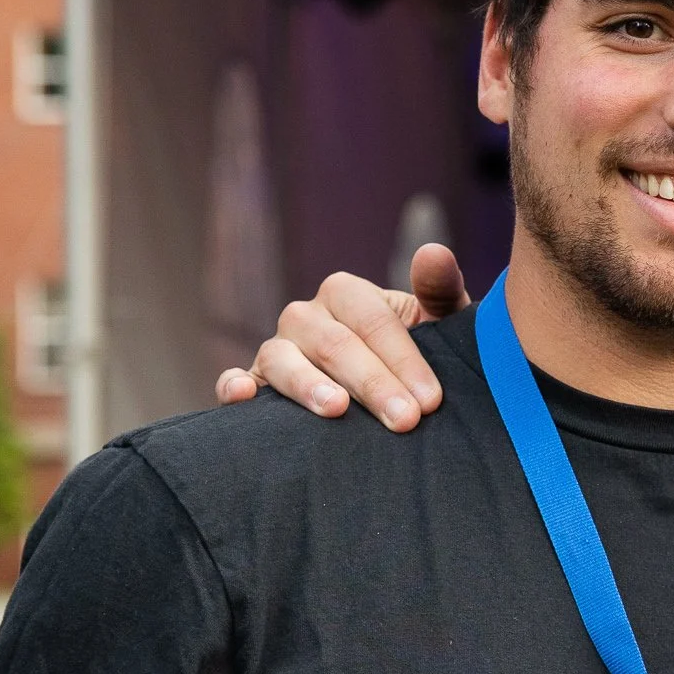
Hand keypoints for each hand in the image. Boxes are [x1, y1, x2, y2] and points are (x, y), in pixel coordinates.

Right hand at [214, 244, 472, 430]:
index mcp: (346, 293)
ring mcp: (277, 348)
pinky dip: (234, 385)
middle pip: (335, 345)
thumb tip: (434, 253)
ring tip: (337, 410)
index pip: (373, 321)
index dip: (404, 360)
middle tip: (405, 420)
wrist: (390, 394)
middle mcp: (306, 316)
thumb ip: (439, 290)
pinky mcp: (256, 382)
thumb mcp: (436, 325)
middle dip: (373, 384)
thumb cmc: (415, 358)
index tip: (431, 400)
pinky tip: (244, 397)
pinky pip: (234, 379)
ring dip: (310, 386)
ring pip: (284, 360)